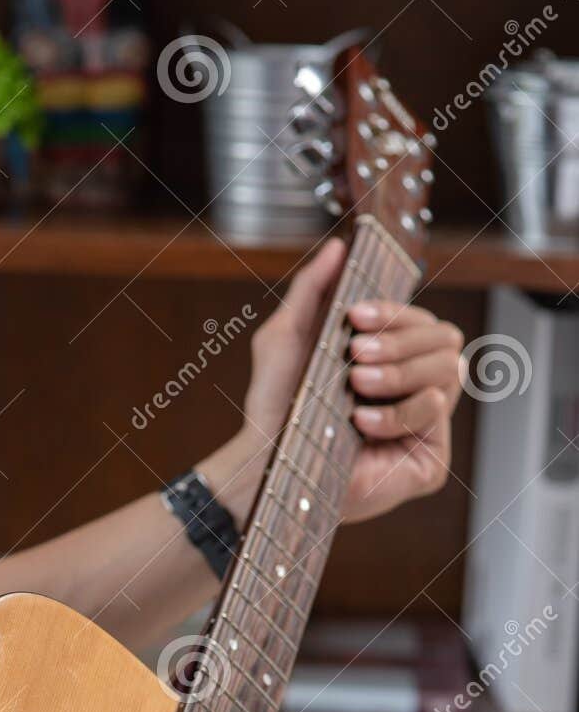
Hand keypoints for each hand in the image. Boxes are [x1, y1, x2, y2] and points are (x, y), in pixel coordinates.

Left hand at [216, 237, 462, 525]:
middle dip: (400, 343)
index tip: (355, 316)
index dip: (396, 313)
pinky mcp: (427, 462)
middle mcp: (415, 388)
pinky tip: (361, 422)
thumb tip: (338, 247)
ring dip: (397, 375)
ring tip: (355, 387)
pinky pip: (435, 418)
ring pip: (447, 373)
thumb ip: (311, 290)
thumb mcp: (285, 338)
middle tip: (355, 356)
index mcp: (393, 356)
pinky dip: (397, 414)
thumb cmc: (275, 406)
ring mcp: (425, 426)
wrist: (263, 464)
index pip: (423, 320)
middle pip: (445, 339)